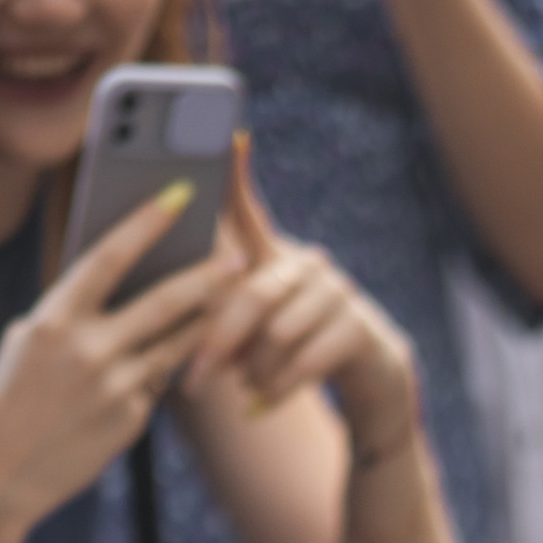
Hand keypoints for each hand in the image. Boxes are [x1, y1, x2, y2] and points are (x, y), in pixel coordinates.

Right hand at [0, 189, 233, 530]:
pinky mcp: (130, 421)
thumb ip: (69, 313)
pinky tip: (176, 359)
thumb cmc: (8, 401)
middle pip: (162, 301)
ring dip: (203, 320)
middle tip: (234, 257)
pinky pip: (157, 383)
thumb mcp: (27, 343)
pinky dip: (164, 368)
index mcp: (54, 318)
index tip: (178, 195)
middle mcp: (89, 350)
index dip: (147, 222)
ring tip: (228, 301)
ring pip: (174, 344)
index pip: (110, 256)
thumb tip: (115, 285)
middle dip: (204, 276)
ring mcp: (114, 388)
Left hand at [181, 139, 422, 459]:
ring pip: (276, 335)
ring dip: (252, 372)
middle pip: (252, 293)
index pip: (248, 211)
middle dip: (219, 340)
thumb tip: (174, 312)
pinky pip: (304, 363)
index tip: (227, 136)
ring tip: (241, 390)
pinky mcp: (358, 330)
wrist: (369, 381)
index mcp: (274, 258)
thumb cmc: (292, 353)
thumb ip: (220, 314)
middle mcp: (306, 265)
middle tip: (194, 379)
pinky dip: (275, 391)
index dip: (237, 174)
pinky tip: (257, 406)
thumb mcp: (251, 331)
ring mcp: (337, 294)